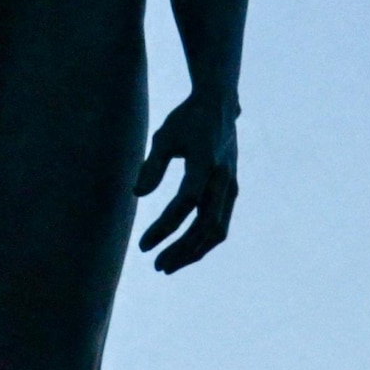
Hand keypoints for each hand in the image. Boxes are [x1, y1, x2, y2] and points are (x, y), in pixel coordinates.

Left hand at [138, 95, 238, 272]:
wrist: (219, 104)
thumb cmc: (187, 119)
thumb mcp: (164, 136)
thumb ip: (151, 166)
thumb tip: (138, 196)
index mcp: (205, 162)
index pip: (184, 203)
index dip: (164, 227)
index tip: (143, 244)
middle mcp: (222, 178)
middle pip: (204, 225)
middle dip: (180, 250)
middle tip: (156, 265)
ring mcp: (230, 186)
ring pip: (217, 230)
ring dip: (193, 251)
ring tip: (168, 265)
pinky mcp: (231, 190)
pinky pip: (220, 224)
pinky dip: (203, 241)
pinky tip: (185, 249)